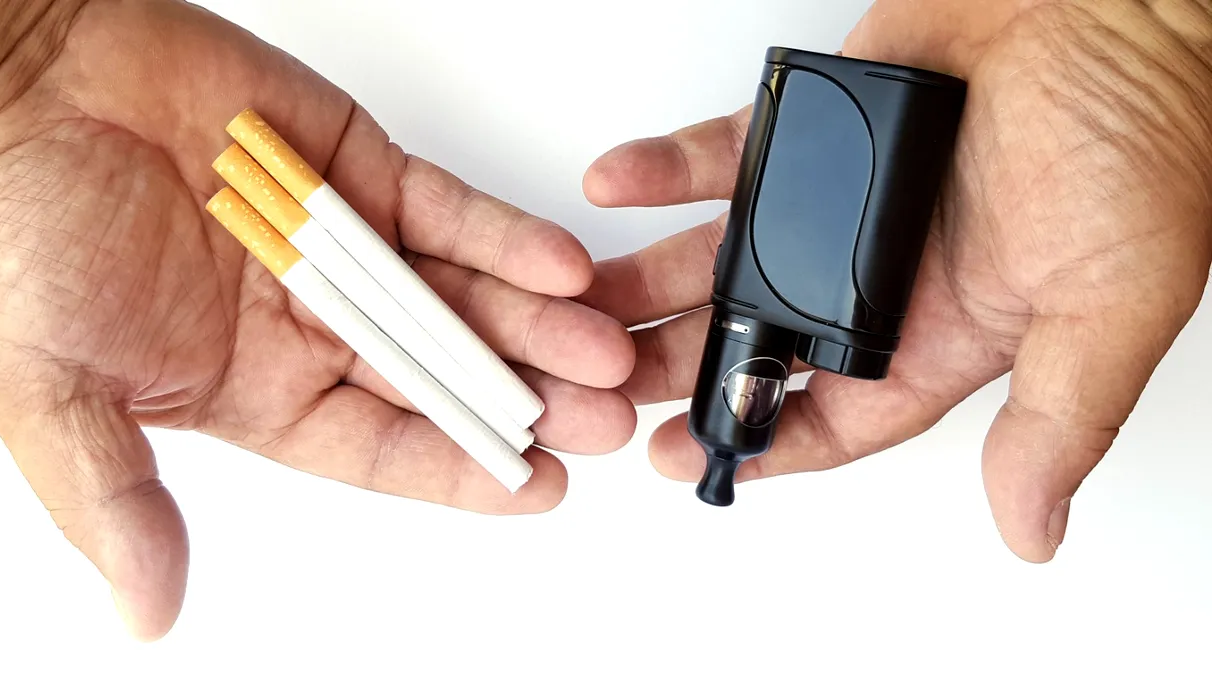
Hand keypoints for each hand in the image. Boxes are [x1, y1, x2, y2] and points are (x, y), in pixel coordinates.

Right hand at [0, 0, 635, 639]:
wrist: (12, 86)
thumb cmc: (12, 236)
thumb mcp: (45, 391)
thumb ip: (114, 499)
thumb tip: (147, 615)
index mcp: (258, 392)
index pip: (381, 448)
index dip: (460, 471)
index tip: (539, 489)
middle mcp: (316, 327)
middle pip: (444, 376)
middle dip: (526, 402)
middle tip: (605, 423)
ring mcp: (348, 248)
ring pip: (464, 297)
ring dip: (538, 326)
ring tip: (607, 353)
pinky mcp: (364, 173)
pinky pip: (449, 213)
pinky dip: (503, 238)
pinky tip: (561, 269)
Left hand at [581, 0, 1210, 561]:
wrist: (1122, 4)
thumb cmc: (1142, 141)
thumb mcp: (1110, 304)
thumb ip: (1056, 418)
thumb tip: (1031, 533)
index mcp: (941, 334)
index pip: (832, 416)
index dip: (756, 441)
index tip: (678, 458)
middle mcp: (876, 276)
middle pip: (753, 343)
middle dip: (675, 368)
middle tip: (597, 387)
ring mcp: (835, 203)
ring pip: (718, 258)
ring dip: (648, 282)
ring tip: (576, 306)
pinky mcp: (811, 130)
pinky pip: (718, 156)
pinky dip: (662, 169)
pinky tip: (612, 185)